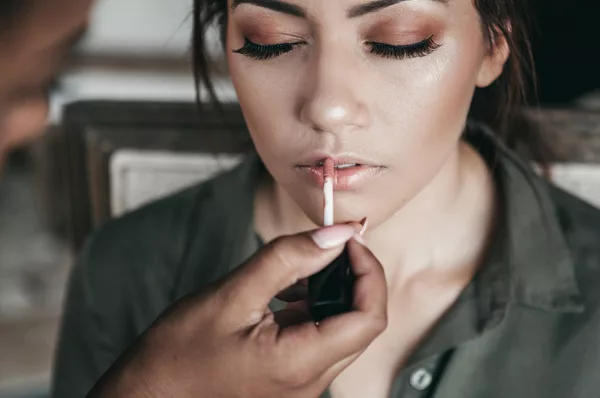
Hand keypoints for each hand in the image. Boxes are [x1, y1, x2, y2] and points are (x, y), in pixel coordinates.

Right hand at [88, 224, 386, 397]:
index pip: (369, 318)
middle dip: (353, 278)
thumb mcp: (232, 295)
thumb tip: (334, 235)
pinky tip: (286, 289)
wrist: (148, 396)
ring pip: (340, 330)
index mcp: (301, 363)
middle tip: (331, 244)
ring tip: (302, 265)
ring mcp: (300, 384)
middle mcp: (310, 381)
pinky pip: (316, 339)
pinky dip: (311, 308)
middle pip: (360, 324)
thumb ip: (287, 260)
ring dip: (331, 292)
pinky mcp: (289, 378)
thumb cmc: (177, 356)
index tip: (350, 241)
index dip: (369, 272)